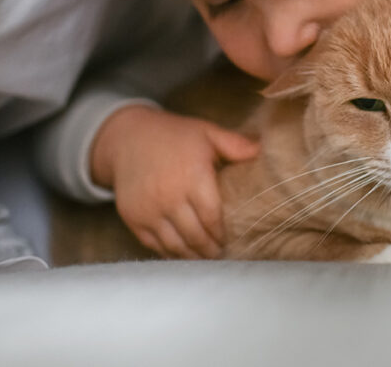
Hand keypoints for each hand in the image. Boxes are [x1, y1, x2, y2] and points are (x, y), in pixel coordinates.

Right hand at [91, 105, 258, 258]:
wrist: (127, 137)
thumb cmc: (174, 135)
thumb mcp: (206, 132)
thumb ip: (235, 145)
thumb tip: (263, 151)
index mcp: (191, 176)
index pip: (211, 216)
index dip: (222, 233)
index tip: (232, 239)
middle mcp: (168, 196)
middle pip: (195, 235)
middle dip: (211, 250)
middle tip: (222, 255)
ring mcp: (148, 210)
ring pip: (175, 245)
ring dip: (193, 256)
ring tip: (206, 258)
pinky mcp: (133, 218)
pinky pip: (154, 244)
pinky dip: (170, 253)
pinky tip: (183, 253)